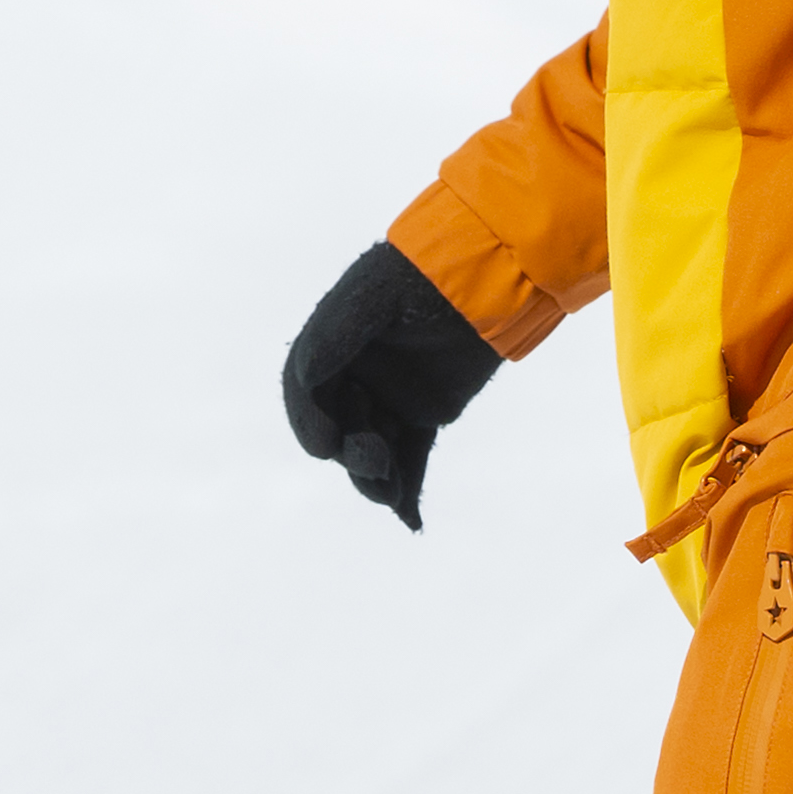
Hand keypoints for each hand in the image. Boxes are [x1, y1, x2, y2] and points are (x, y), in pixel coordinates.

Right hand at [279, 242, 501, 525]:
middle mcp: (356, 375)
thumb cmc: (423, 277)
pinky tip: (412, 519)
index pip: (305, 391)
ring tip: (391, 490)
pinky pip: (412, 459)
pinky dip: (410, 490)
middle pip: (337, 429)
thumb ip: (334, 336)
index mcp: (333, 344)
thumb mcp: (372, 299)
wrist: (488, 274)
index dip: (308, 422)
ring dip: (376, 478)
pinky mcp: (426, 415)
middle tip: (376, 458)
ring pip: (371, 450)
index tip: (326, 444)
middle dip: (351, 451)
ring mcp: (390, 397)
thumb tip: (304, 381)